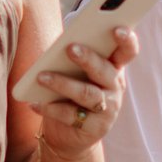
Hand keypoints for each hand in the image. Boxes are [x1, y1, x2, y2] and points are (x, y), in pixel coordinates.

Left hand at [27, 27, 137, 160]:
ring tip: (41, 77)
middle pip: (104, 70)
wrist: (68, 133)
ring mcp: (108, 109)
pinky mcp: (95, 128)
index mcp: (113, 67)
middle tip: (70, 48)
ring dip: (63, 83)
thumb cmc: (70, 91)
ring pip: (87, 94)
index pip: (127, 51)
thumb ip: (72, 55)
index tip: (117, 29)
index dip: (126, 40)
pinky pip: (71, 115)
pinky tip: (35, 102)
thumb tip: (59, 44)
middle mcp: (115, 87)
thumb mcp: (74, 71)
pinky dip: (51, 108)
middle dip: (88, 58)